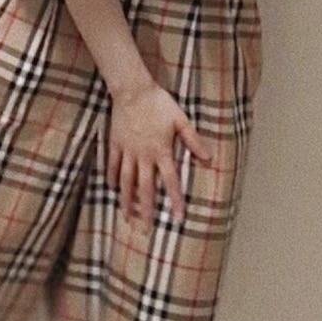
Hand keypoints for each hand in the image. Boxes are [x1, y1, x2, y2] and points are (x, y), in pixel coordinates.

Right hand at [107, 81, 212, 230]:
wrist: (133, 90)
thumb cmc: (159, 103)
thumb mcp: (181, 120)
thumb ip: (194, 141)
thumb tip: (209, 159)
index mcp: (161, 152)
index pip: (170, 181)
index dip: (176, 200)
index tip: (178, 218)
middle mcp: (143, 156)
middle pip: (144, 189)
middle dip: (146, 211)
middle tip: (145, 230)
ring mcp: (127, 151)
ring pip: (126, 182)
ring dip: (127, 201)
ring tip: (127, 217)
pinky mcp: (115, 144)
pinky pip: (113, 165)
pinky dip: (112, 177)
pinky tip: (112, 189)